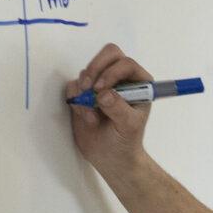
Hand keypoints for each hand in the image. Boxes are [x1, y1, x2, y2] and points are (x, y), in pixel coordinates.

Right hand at [65, 43, 152, 176]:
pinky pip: (74, 86)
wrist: (110, 157)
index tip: (101, 89)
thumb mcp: (128, 126)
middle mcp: (120, 79)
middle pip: (107, 55)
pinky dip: (75, 100)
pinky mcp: (84, 93)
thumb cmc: (126, 140)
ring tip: (91, 115)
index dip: (112, 72)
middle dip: (95, 69)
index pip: (126, 63)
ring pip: (88, 71)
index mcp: (138, 82)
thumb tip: (104, 94)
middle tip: (88, 88)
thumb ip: (119, 108)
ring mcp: (101, 84)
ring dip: (84, 91)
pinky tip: (86, 117)